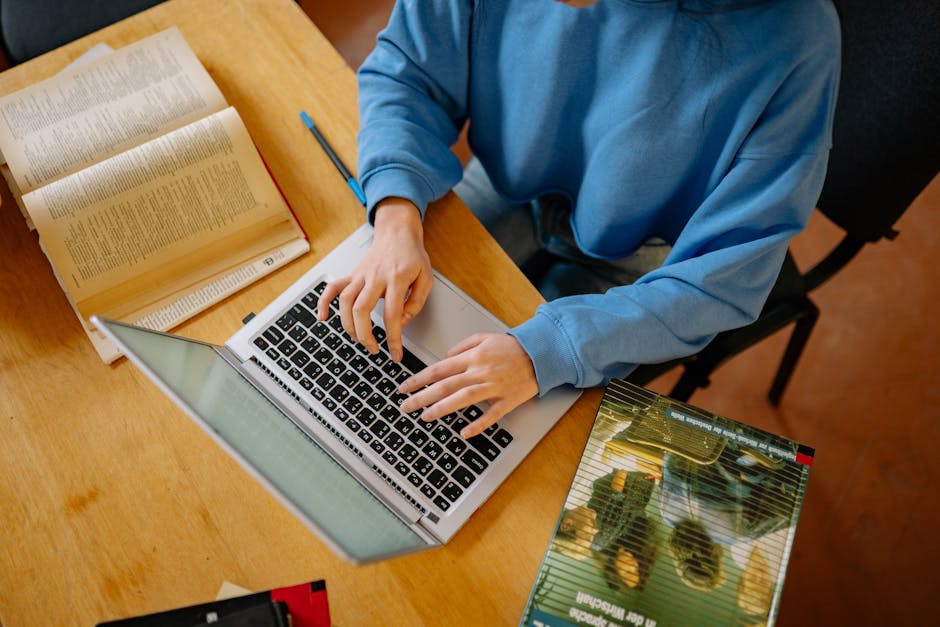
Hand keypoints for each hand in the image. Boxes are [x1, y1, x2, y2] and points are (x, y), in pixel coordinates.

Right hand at [317, 198, 432, 360]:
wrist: (397, 232)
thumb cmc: (412, 255)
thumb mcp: (426, 278)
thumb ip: (417, 302)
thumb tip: (402, 322)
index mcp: (397, 279)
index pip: (393, 314)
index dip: (393, 338)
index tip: (395, 354)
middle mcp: (375, 277)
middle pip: (362, 309)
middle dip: (365, 335)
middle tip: (373, 349)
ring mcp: (360, 275)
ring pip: (345, 301)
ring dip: (348, 325)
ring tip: (358, 339)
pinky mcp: (352, 274)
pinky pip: (332, 287)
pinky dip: (323, 302)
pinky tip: (322, 317)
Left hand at [398, 332, 537, 437]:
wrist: (541, 353)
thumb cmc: (512, 347)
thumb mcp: (484, 337)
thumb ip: (462, 346)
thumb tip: (445, 357)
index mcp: (473, 357)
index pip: (439, 369)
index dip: (419, 379)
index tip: (405, 387)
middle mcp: (480, 371)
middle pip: (446, 385)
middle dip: (422, 396)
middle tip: (405, 406)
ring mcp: (494, 386)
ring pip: (464, 398)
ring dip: (442, 408)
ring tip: (425, 416)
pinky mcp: (508, 400)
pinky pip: (492, 414)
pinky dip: (478, 424)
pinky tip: (465, 432)